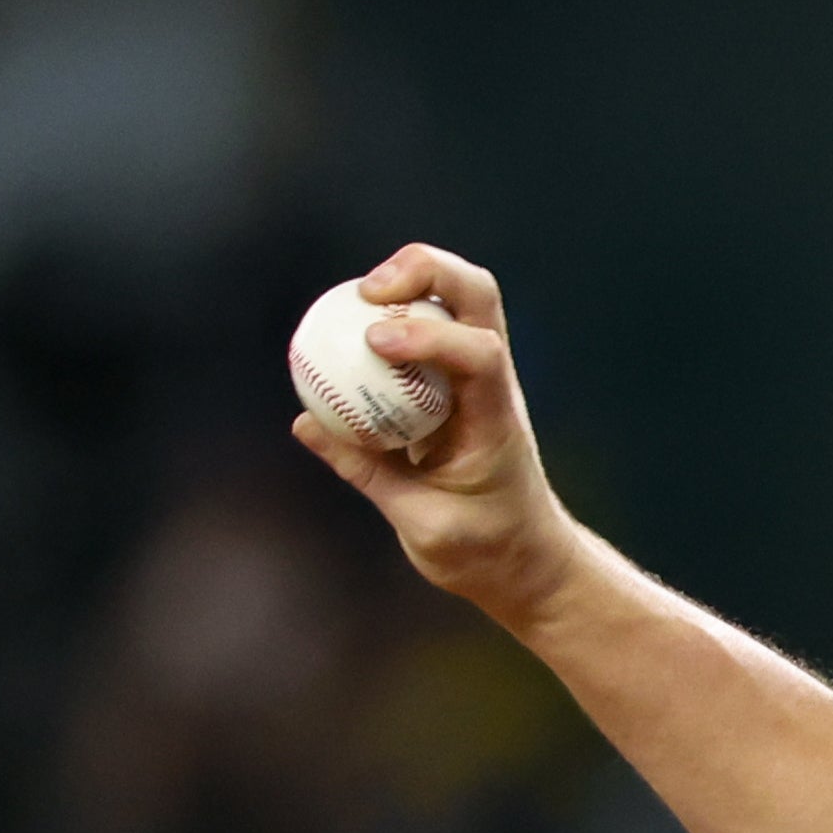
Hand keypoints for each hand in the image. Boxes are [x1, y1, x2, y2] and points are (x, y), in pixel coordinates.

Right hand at [289, 244, 587, 626]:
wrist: (526, 561)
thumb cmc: (484, 551)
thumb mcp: (423, 526)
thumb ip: (367, 472)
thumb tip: (306, 423)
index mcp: (496, 422)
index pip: (480, 354)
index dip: (429, 335)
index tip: (373, 342)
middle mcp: (493, 387)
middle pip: (476, 294)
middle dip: (423, 271)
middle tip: (366, 291)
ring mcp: (477, 380)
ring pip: (456, 300)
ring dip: (405, 283)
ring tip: (350, 303)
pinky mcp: (453, 385)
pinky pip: (424, 331)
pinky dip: (387, 319)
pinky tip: (342, 333)